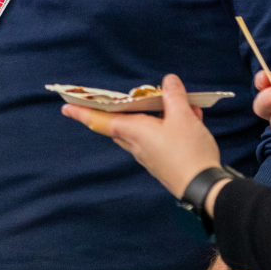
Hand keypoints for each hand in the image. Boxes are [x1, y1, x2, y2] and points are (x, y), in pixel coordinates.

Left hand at [62, 74, 219, 198]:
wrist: (205, 189)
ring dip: (161, 114)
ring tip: (184, 104)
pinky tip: (194, 118)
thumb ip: (173, 96)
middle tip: (135, 96)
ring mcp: (148, 155)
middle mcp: (135, 144)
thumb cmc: (188, 151)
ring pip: (145, 128)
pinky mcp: (163, 162)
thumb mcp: (183, 117)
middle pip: (121, 122)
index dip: (82, 112)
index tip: (65, 107)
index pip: (99, 119)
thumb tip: (168, 80)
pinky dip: (173, 126)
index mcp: (132, 131)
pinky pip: (161, 138)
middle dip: (127, 107)